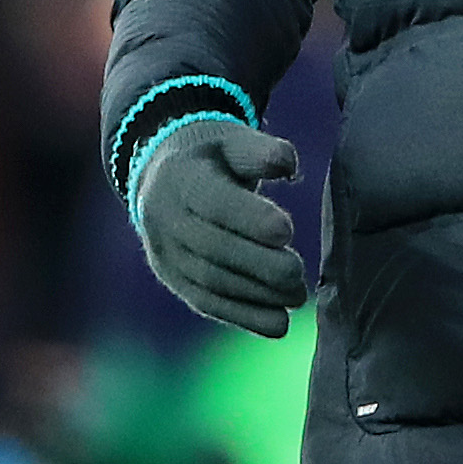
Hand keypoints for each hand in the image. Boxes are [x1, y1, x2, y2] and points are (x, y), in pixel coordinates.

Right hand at [134, 120, 308, 338]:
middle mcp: (166, 220)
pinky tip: (279, 324)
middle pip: (213, 249)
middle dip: (259, 265)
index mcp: (181, 179)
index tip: (288, 230)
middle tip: (299, 273)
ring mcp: (166, 255)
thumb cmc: (212, 156)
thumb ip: (260, 151)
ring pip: (210, 282)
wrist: (163, 177)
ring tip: (298, 297)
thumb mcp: (232, 139)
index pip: (213, 202)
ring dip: (256, 295)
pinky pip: (207, 303)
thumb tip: (289, 165)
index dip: (249, 218)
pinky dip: (244, 316)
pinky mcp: (174, 279)